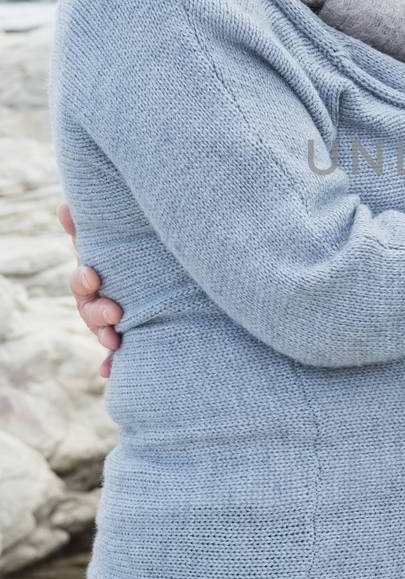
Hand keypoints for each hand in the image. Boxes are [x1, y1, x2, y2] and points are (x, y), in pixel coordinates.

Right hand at [56, 202, 122, 377]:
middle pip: (90, 310)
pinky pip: (116, 356)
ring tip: (115, 341)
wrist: (165, 275)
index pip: (83, 281)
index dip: (85, 280)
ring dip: (105, 337)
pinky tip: (108, 372)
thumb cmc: (130, 252)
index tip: (95, 278)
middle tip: (115, 313)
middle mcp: (99, 301)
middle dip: (99, 312)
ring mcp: (112, 321)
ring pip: (103, 332)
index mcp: (95, 278)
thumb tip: (64, 206)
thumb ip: (88, 226)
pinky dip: (110, 364)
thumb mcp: (115, 239)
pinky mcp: (128, 337)